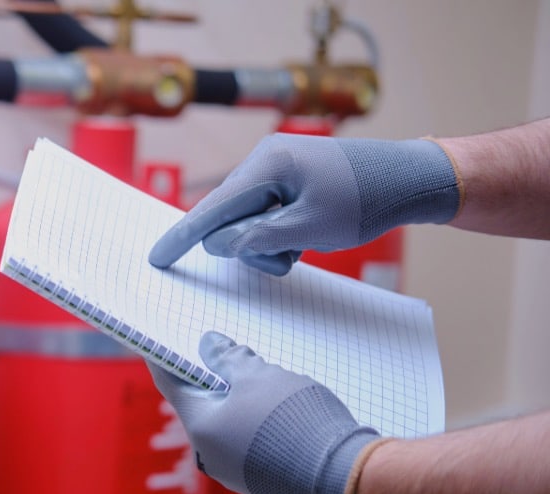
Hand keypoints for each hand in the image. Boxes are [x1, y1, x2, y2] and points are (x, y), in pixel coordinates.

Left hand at [148, 331, 381, 493]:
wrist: (344, 479)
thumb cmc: (293, 421)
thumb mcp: (258, 376)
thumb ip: (229, 358)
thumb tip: (208, 344)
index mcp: (201, 427)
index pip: (171, 383)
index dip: (165, 358)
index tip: (159, 341)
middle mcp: (211, 455)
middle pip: (202, 404)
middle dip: (212, 376)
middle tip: (221, 349)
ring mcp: (237, 471)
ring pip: (230, 422)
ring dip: (239, 398)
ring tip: (260, 374)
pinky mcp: (263, 479)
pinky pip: (250, 441)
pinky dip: (256, 420)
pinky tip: (279, 406)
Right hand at [149, 133, 461, 274]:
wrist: (409, 179)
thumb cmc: (365, 200)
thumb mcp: (310, 227)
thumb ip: (259, 239)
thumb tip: (220, 244)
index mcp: (268, 166)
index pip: (214, 208)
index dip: (183, 237)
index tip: (157, 258)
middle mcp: (265, 162)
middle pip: (228, 217)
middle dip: (249, 245)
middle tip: (289, 253)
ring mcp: (276, 171)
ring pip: (247, 222)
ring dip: (268, 244)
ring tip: (304, 245)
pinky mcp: (287, 183)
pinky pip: (264, 217)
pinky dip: (279, 236)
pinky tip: (307, 235)